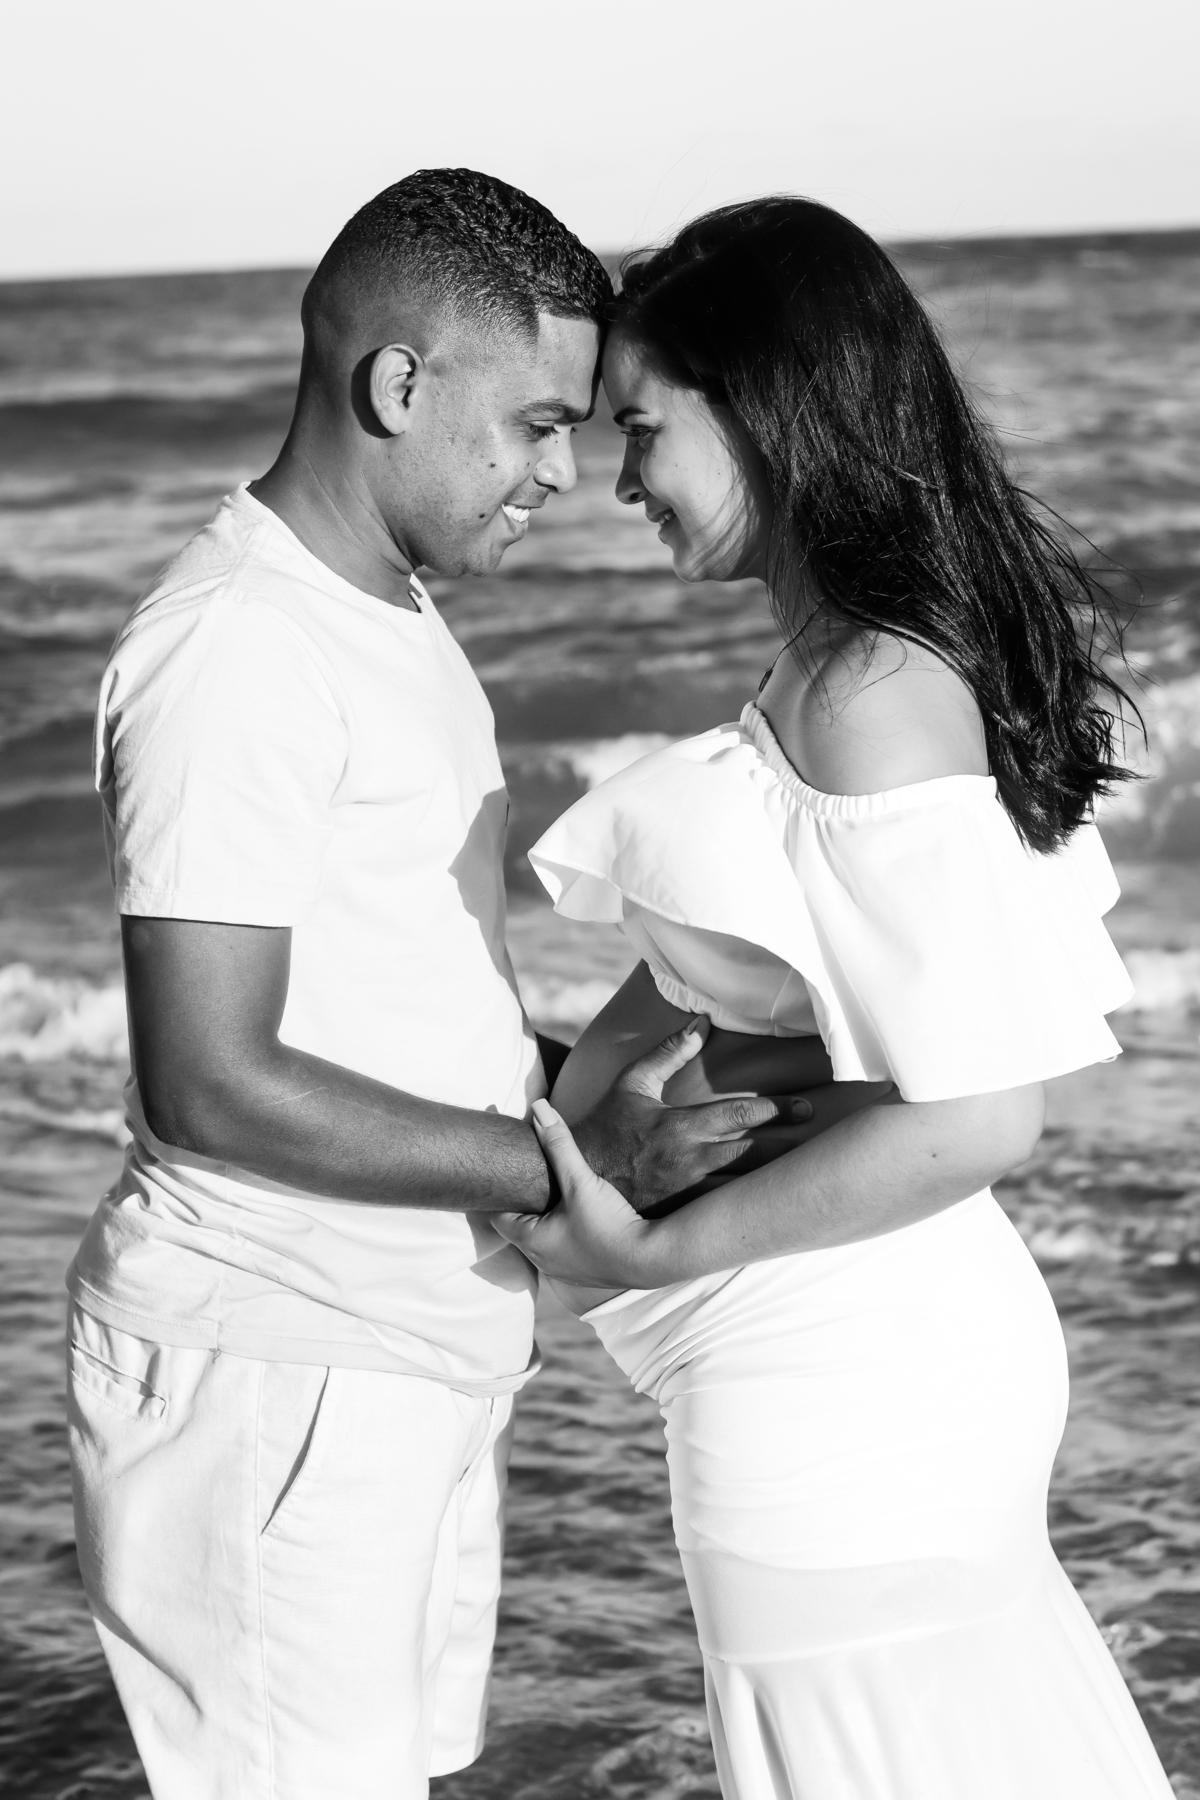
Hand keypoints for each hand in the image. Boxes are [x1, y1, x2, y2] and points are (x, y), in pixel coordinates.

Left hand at [495, 1101, 663, 1287]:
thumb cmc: (608, 1223)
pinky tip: (586, 1216)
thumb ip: (558, 1144)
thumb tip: (539, 1107)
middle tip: (538, 1177)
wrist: (650, 1260)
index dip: (506, 1194)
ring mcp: (565, 1271)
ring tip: (561, 1193)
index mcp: (530, 1242)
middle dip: (530, 1204)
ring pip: (547, 1239)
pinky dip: (570, 1232)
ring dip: (550, 1220)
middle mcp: (542, 1261)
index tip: (513, 1175)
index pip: (499, 1216)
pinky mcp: (588, 1273)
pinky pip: (568, 1249)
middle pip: (523, 1226)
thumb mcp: (580, 1180)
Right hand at [570, 1017, 811, 1215]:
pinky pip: (725, 1208)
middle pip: (753, 1151)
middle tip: (817, 1133)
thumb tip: (700, 1024)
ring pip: (745, 1184)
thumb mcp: (632, 1082)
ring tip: (808, 1168)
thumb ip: (668, 1053)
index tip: (802, 1107)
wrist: (574, 1179)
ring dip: (777, 1175)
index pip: (739, 1115)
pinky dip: (751, 1202)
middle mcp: (689, 1161)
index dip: (775, 1109)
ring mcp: (688, 1191)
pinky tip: (773, 1200)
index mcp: (680, 1127)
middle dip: (789, 1141)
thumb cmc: (606, 1125)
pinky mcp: (683, 1212)